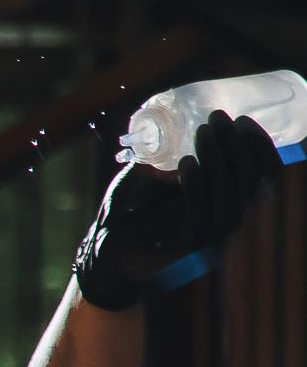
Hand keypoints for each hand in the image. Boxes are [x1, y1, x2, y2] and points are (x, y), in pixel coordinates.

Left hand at [73, 109, 283, 309]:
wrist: (102, 244)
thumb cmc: (131, 206)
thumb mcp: (157, 172)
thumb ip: (179, 153)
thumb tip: (200, 123)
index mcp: (227, 201)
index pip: (263, 174)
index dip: (259, 145)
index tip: (240, 120)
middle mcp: (224, 219)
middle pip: (248, 182)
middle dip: (236, 144)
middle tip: (216, 119)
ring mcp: (207, 237)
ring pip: (229, 198)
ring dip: (218, 160)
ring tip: (203, 132)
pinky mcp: (184, 247)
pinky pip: (198, 215)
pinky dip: (195, 186)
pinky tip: (186, 162)